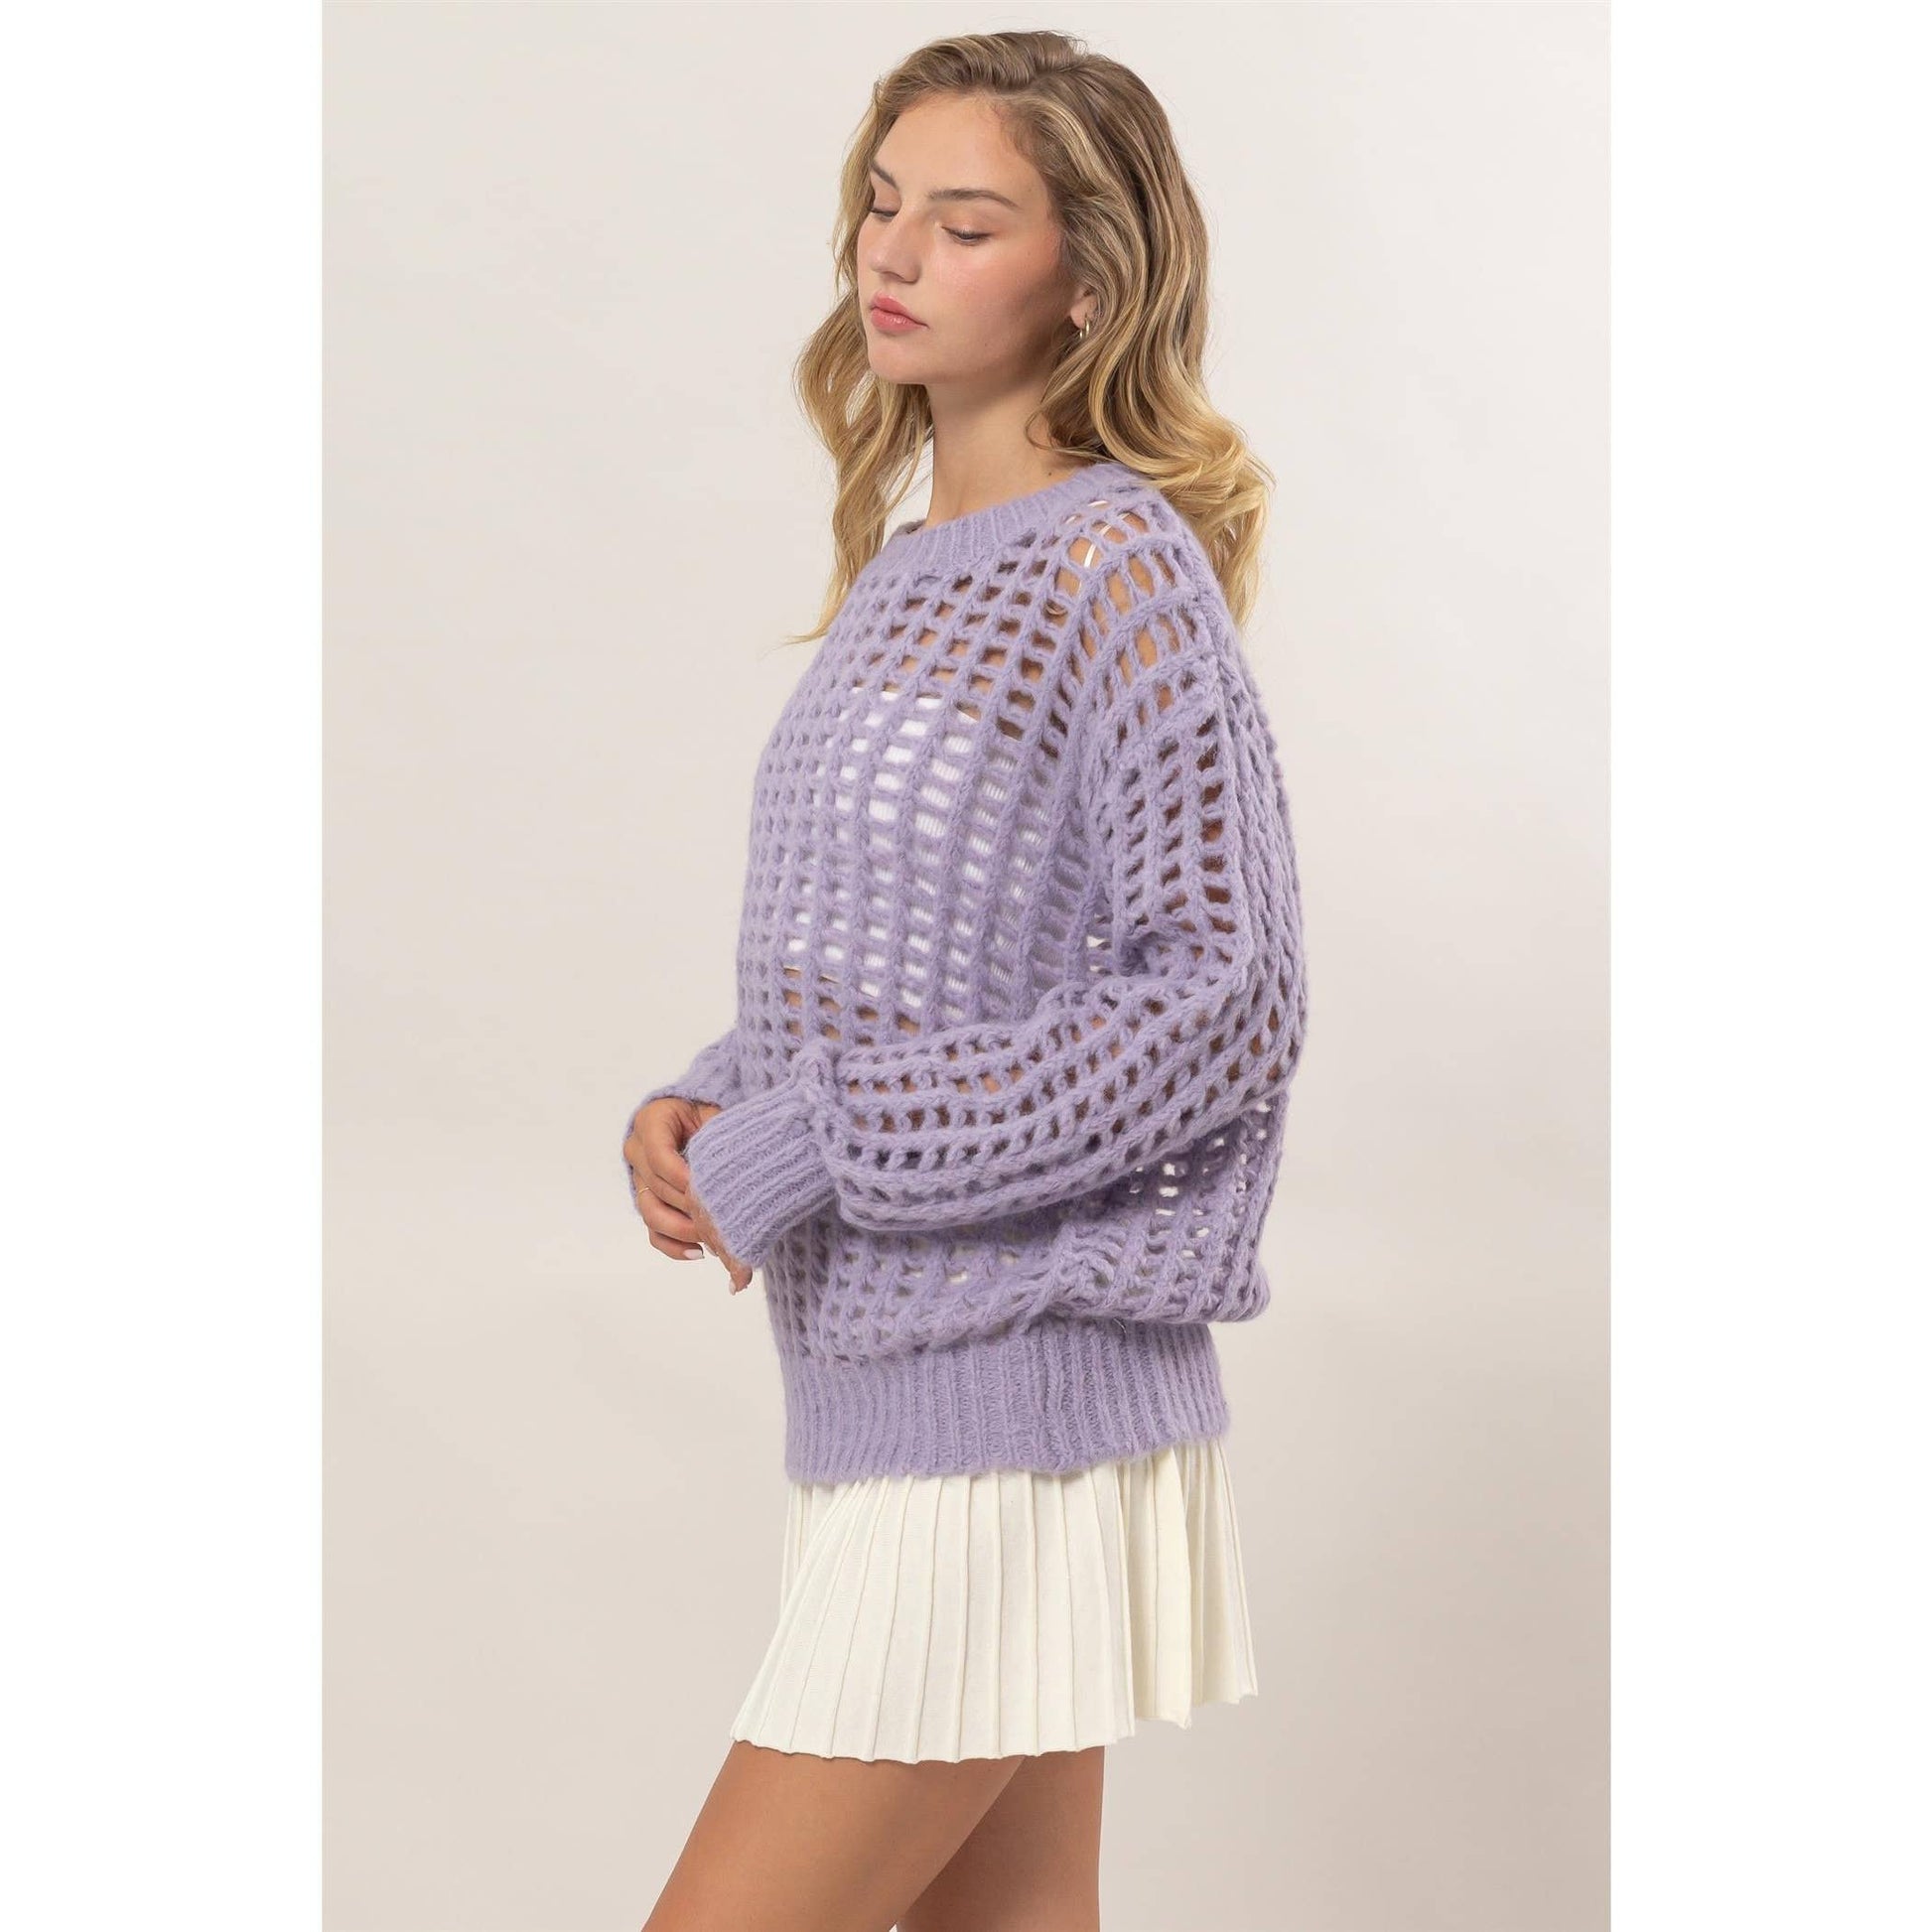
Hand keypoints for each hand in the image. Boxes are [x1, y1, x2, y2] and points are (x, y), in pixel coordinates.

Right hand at [622, 1096, 752, 1290]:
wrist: (698, 1121)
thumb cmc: (709, 1114)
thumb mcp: (714, 1114)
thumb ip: (719, 1133)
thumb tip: (738, 1167)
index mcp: (651, 1121)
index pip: (659, 1156)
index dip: (681, 1176)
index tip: (707, 1190)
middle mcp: (638, 1151)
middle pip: (658, 1187)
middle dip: (689, 1207)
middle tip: (720, 1219)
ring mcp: (640, 1180)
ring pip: (652, 1213)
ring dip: (683, 1230)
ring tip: (713, 1239)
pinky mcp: (649, 1203)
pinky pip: (654, 1232)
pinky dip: (674, 1246)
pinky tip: (698, 1252)